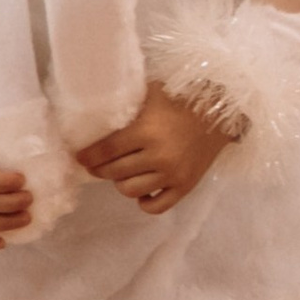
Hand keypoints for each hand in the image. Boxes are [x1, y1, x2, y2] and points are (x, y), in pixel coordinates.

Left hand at [77, 84, 233, 215]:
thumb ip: (126, 103)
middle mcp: (158, 155)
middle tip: (96, 165)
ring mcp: (172, 174)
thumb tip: (95, 108)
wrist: (220, 111)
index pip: (106, 150)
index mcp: (146, 131)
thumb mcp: (150, 93)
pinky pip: (156, 206)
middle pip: (114, 172)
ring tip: (121, 174)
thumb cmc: (181, 98)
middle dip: (99, 169)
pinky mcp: (185, 186)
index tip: (79, 158)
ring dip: (120, 183)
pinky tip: (142, 190)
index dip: (88, 156)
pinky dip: (144, 202)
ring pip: (130, 191)